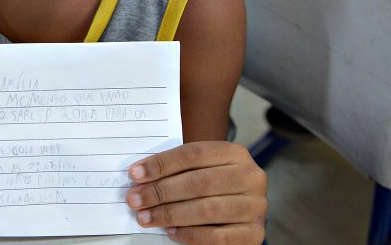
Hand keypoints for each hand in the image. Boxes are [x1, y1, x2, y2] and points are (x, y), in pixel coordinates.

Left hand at [127, 141, 266, 243]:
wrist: (243, 209)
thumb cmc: (215, 186)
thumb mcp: (202, 169)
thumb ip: (178, 169)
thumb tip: (139, 177)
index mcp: (236, 153)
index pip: (193, 154)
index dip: (161, 164)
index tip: (135, 174)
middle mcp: (251, 177)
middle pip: (199, 182)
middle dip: (161, 192)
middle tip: (135, 199)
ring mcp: (255, 206)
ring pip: (207, 210)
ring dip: (170, 214)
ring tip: (147, 217)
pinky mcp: (255, 233)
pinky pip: (218, 236)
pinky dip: (191, 235)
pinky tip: (172, 232)